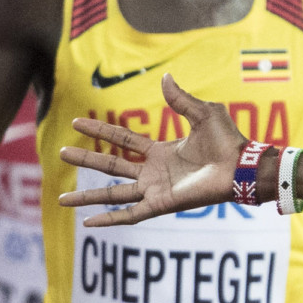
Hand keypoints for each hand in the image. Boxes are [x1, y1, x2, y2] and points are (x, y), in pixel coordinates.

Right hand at [57, 75, 249, 223]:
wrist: (243, 166)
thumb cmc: (229, 142)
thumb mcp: (203, 113)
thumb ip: (180, 99)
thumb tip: (165, 78)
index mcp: (162, 151)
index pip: (122, 140)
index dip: (100, 130)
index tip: (76, 122)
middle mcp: (155, 172)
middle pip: (111, 166)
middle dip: (86, 160)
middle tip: (60, 153)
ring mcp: (157, 189)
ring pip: (114, 193)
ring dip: (88, 196)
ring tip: (61, 198)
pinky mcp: (162, 204)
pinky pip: (131, 214)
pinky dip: (110, 219)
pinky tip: (88, 224)